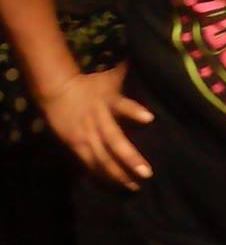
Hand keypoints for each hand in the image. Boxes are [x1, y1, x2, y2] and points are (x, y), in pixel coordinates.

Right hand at [40, 63, 154, 190]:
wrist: (56, 91)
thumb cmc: (90, 84)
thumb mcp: (109, 77)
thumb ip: (128, 73)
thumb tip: (147, 58)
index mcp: (108, 102)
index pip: (122, 105)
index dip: (135, 111)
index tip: (150, 118)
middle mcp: (99, 121)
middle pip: (115, 142)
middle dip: (130, 159)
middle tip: (146, 173)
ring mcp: (86, 136)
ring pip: (102, 160)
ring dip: (118, 175)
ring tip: (134, 186)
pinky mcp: (75, 147)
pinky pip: (90, 165)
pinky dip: (102, 176)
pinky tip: (115, 186)